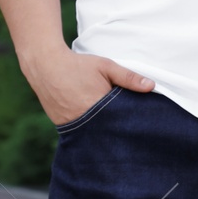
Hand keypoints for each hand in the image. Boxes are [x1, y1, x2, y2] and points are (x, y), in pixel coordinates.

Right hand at [25, 48, 154, 124]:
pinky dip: (89, 128)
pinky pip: (81, 131)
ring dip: (103, 130)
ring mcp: (71, 126)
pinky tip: (96, 123)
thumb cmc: (78, 65)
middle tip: (127, 127)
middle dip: (117, 129)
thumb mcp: (106, 66)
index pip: (121, 121)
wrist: (45, 66)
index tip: (139, 123)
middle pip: (108, 130)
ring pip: (94, 133)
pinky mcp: (63, 127)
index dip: (129, 122)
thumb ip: (128, 77)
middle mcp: (84, 120)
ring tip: (111, 124)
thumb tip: (151, 87)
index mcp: (98, 105)